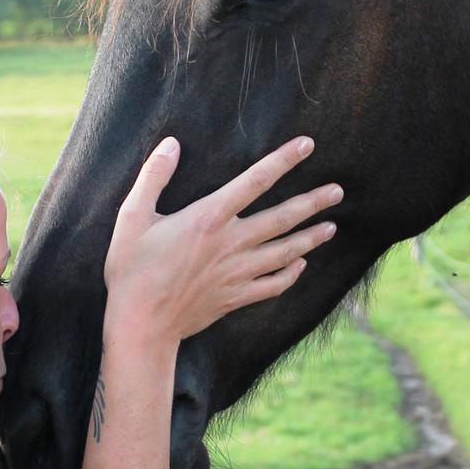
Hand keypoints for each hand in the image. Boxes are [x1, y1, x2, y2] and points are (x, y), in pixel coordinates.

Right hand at [102, 136, 340, 343]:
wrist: (140, 325)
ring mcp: (237, 273)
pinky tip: (301, 265)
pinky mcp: (235, 297)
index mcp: (208, 218)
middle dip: (312, 202)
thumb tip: (171, 143)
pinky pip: (273, 285)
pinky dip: (291, 274)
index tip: (307, 145)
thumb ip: (153, 176)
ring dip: (311, 237)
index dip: (283, 160)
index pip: (254, 180)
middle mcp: (230, 243)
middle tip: (338, 191)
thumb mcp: (132, 216)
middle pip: (282, 218)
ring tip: (331, 226)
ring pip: (285, 252)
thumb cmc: (132, 269)